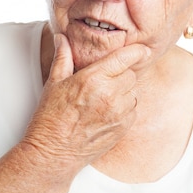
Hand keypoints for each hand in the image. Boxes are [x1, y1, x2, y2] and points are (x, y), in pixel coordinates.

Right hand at [23, 33, 148, 172]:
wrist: (54, 153)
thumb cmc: (51, 117)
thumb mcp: (54, 82)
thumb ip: (63, 57)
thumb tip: (62, 38)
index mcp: (92, 78)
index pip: (125, 58)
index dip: (136, 51)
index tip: (142, 49)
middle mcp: (109, 94)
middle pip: (131, 74)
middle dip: (121, 73)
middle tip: (105, 79)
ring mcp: (118, 113)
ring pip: (134, 92)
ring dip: (125, 91)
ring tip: (105, 96)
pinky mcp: (122, 128)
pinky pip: (133, 110)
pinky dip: (125, 107)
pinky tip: (107, 110)